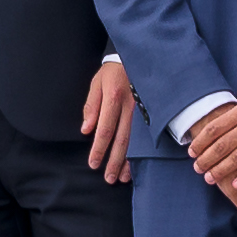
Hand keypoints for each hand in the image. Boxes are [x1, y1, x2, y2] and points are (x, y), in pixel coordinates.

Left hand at [81, 58, 135, 183]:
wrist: (137, 57)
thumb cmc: (112, 72)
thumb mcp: (96, 83)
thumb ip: (91, 106)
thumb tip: (86, 129)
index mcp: (113, 99)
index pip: (105, 130)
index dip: (99, 149)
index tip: (94, 164)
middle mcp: (130, 107)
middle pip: (122, 139)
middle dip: (114, 161)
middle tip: (109, 178)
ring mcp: (143, 111)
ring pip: (136, 141)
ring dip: (129, 161)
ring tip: (122, 177)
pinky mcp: (151, 112)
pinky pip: (146, 136)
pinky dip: (141, 152)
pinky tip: (137, 164)